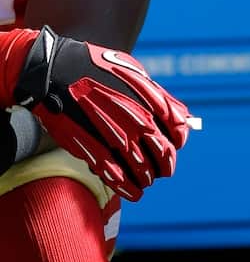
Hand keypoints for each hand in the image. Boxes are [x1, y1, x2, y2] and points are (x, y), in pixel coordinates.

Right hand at [0, 27, 190, 200]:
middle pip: (163, 155)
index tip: (174, 146)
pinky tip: (133, 193)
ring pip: (142, 169)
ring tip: (145, 181)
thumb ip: (160, 96)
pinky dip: (127, 187)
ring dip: (147, 178)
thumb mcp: (134, 72)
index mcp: (151, 103)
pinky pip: (115, 175)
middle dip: (165, 166)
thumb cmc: (96, 68)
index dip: (177, 143)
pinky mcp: (91, 149)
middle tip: (162, 170)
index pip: (177, 134)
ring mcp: (115, 137)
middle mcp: (137, 122)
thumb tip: (181, 118)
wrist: (55, 70)